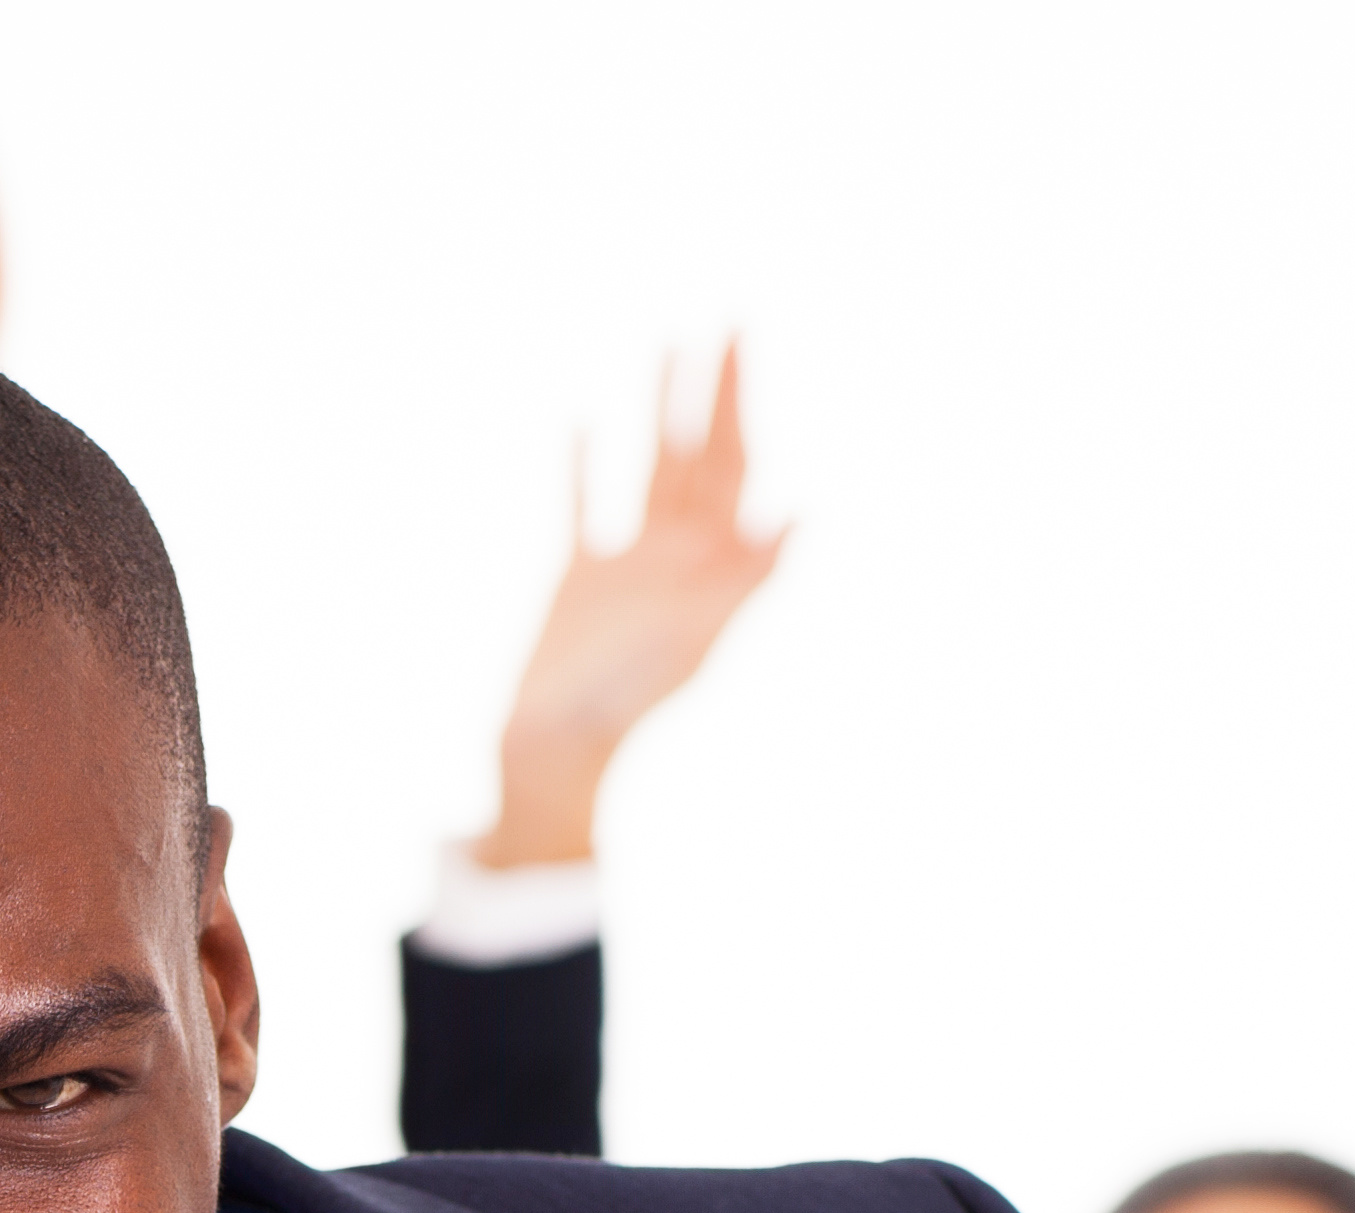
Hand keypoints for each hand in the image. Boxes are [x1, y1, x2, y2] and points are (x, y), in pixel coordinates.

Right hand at [477, 340, 789, 869]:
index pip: (735, 467)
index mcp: (709, 566)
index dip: (742, 404)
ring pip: (647, 467)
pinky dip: (582, 465)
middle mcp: (675, 557)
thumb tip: (801, 514)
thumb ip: (748, 578)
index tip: (745, 342)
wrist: (553, 751)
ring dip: (656, 408)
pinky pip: (580, 507)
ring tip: (663, 342)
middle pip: (701, 455)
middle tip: (727, 320)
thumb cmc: (625, 703)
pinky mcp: (576, 580)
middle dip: (715, 390)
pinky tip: (580, 420)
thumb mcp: (694, 638)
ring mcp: (627, 565)